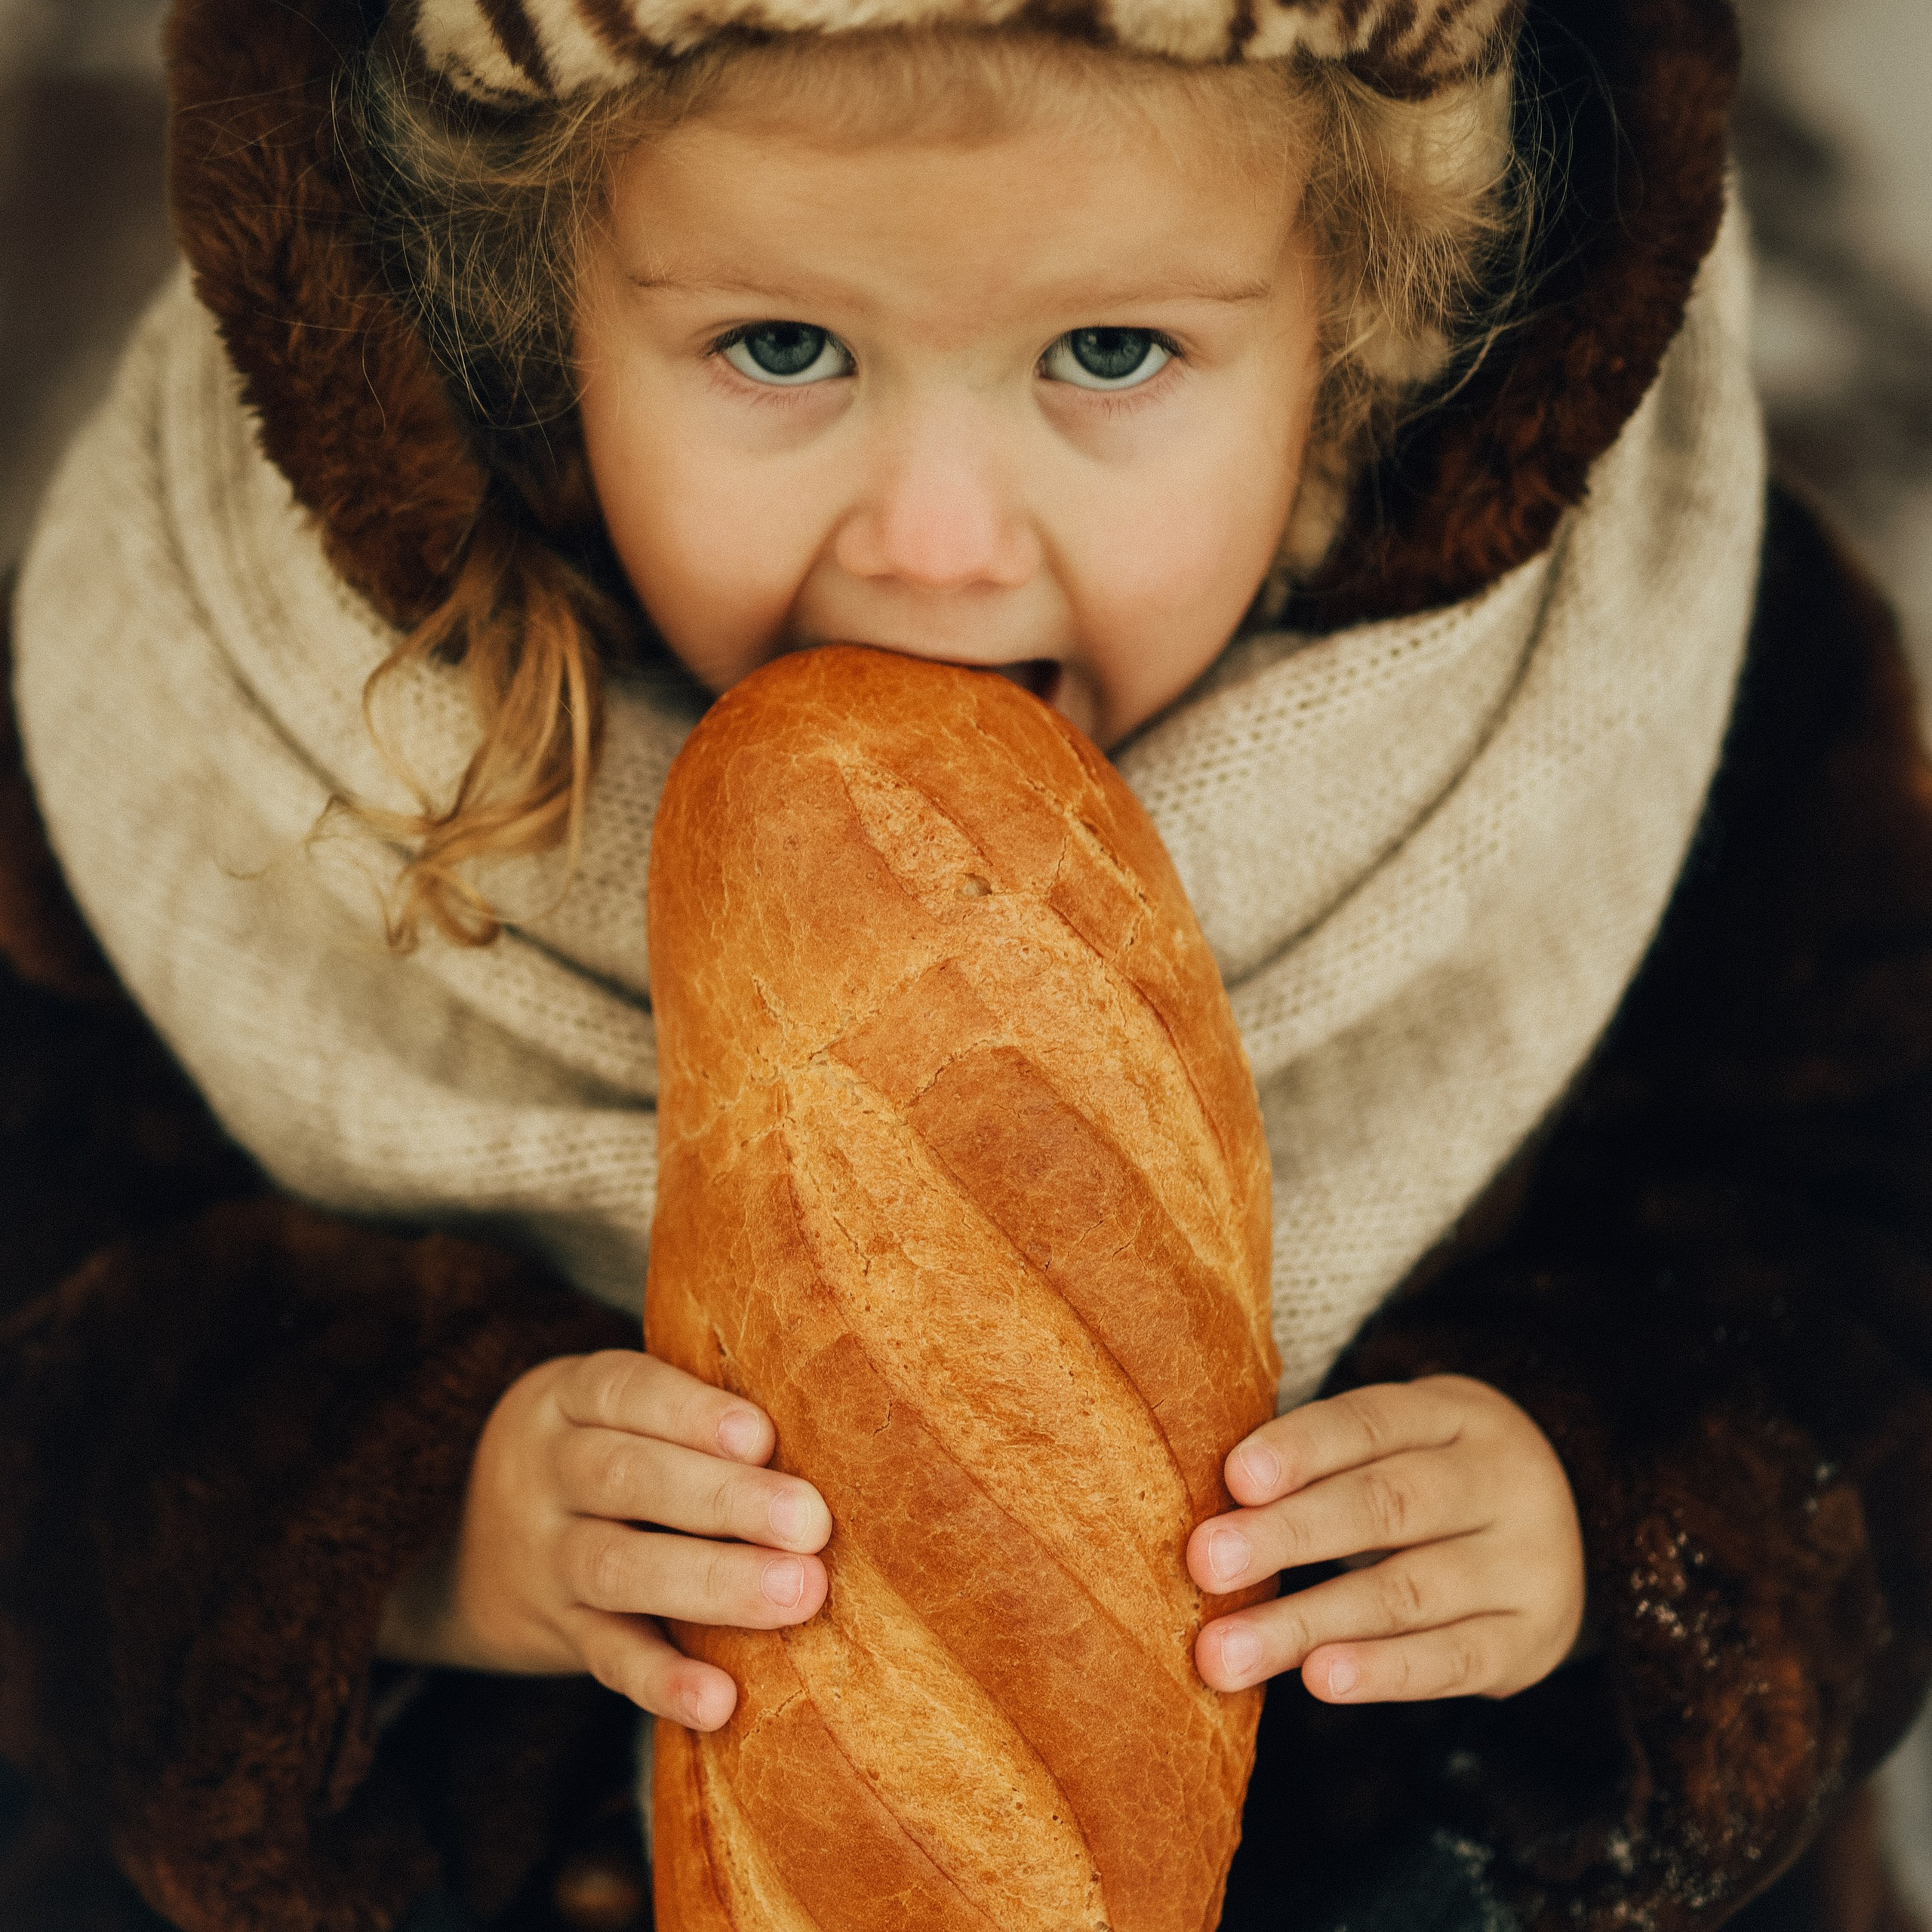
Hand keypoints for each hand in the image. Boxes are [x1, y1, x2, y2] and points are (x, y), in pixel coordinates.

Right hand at [377, 1350, 830, 1730]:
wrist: (470, 1543)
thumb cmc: (603, 1447)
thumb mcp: (617, 1410)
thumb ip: (693, 1413)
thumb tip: (821, 1429)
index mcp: (570, 1397)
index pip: (624, 1391)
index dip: (692, 1412)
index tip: (763, 1437)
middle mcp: (548, 1471)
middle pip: (628, 1479)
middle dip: (726, 1500)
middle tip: (811, 1523)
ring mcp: (546, 1558)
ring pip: (618, 1569)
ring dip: (714, 1584)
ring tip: (799, 1594)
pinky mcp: (558, 1633)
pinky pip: (606, 1659)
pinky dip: (663, 1682)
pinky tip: (719, 1701)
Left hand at [1187, 1375, 1583, 1702]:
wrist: (1566, 1531)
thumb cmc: (1431, 1480)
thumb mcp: (1396, 1446)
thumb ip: (1322, 1465)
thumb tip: (1212, 1508)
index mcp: (1452, 1415)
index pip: (1370, 1422)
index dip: (1302, 1448)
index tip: (1234, 1478)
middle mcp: (1498, 1480)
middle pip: (1387, 1504)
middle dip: (1288, 1535)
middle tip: (1205, 1563)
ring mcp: (1524, 1562)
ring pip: (1407, 1591)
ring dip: (1309, 1621)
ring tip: (1228, 1651)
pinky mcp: (1529, 1639)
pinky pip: (1453, 1660)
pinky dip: (1383, 1670)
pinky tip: (1320, 1678)